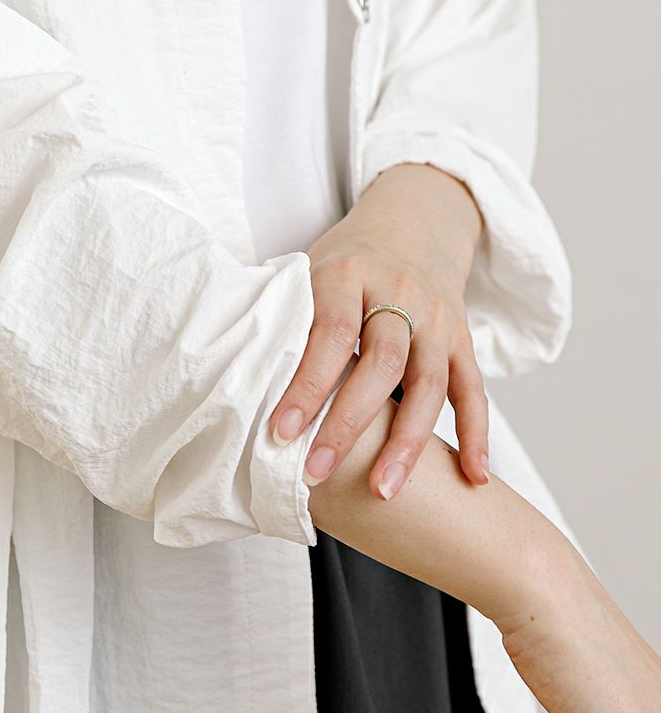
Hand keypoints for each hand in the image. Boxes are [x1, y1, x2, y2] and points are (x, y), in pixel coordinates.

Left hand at [270, 162, 489, 499]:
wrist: (412, 222)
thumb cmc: (344, 263)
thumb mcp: (308, 274)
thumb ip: (286, 320)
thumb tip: (236, 383)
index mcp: (348, 274)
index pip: (329, 335)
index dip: (306, 386)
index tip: (279, 432)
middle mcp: (399, 292)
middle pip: (382, 363)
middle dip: (348, 423)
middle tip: (317, 472)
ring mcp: (437, 317)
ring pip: (431, 383)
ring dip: (408, 442)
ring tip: (383, 491)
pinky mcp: (463, 338)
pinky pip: (473, 389)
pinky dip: (476, 433)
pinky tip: (472, 476)